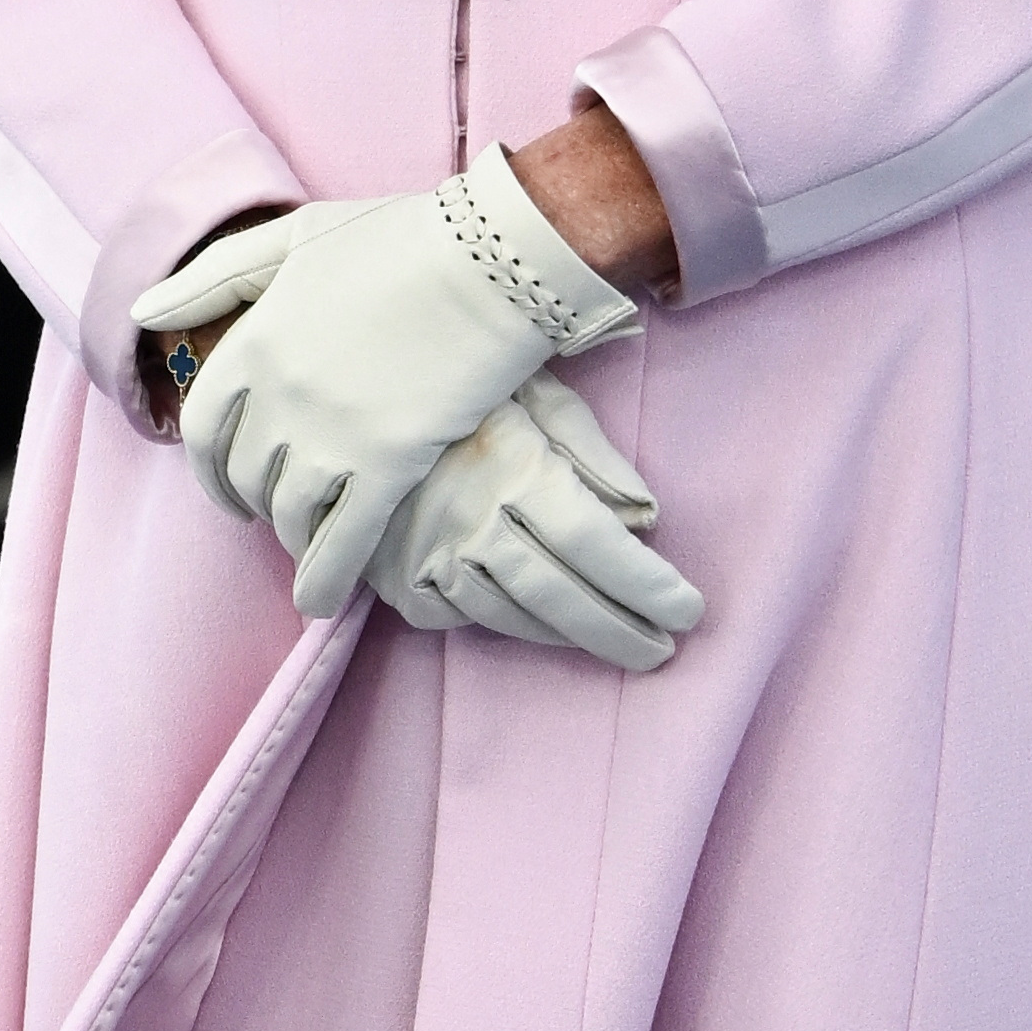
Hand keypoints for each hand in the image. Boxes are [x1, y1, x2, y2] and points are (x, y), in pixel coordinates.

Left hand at [132, 148, 637, 617]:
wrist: (491, 257)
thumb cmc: (398, 237)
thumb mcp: (294, 237)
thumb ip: (214, 276)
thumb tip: (140, 310)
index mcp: (253, 341)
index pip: (203, 429)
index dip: (209, 467)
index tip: (227, 483)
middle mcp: (279, 396)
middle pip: (246, 477)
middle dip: (255, 500)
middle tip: (276, 508)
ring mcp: (331, 435)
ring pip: (290, 514)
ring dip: (295, 535)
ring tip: (311, 540)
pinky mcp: (388, 465)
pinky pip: (342, 543)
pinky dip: (326, 579)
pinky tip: (323, 598)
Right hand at [368, 372, 703, 670]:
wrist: (344, 393)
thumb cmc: (455, 380)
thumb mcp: (530, 389)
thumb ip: (590, 451)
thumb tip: (647, 517)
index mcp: (510, 465)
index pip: (594, 541)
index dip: (645, 584)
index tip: (688, 610)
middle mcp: (468, 518)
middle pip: (560, 595)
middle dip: (619, 631)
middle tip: (664, 651)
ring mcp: (426, 556)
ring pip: (513, 615)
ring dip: (570, 635)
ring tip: (618, 640)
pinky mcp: (395, 581)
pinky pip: (461, 618)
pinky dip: (506, 623)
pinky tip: (539, 623)